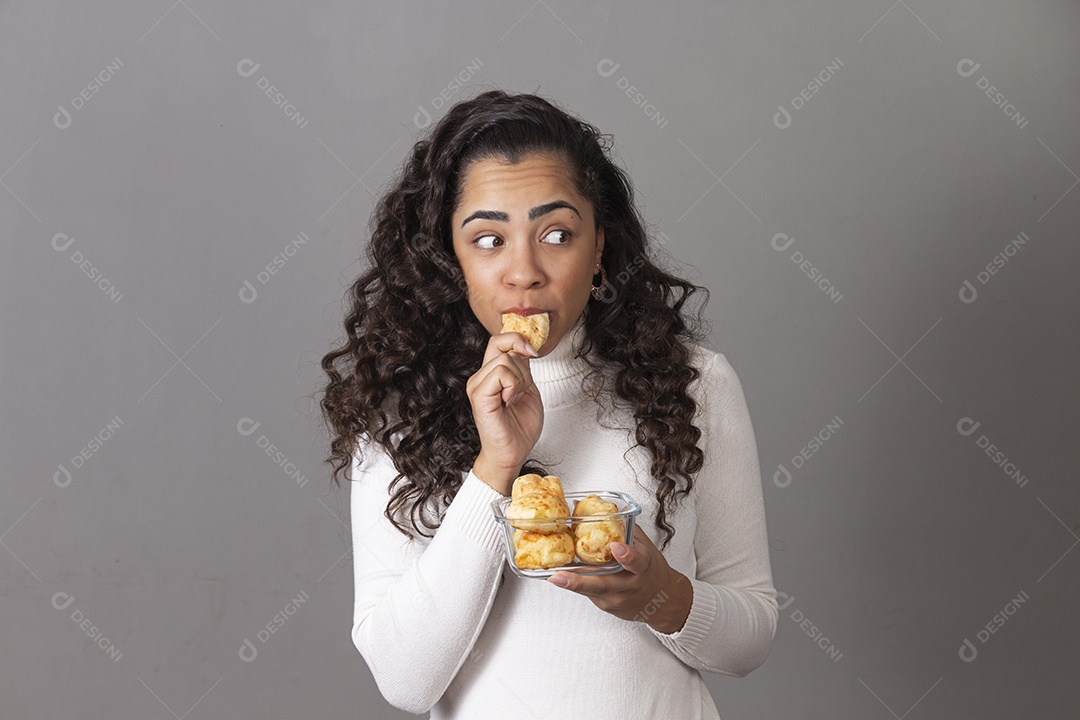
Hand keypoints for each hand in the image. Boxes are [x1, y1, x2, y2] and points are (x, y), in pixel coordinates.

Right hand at [466, 330, 544, 493]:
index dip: (517, 339)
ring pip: (505, 359)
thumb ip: (523, 368)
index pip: (498, 340)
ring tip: (515, 399)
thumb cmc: (519, 429)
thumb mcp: (527, 389)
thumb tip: (524, 347)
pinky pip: (500, 373)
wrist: (512, 453)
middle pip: (503, 346)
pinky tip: (510, 402)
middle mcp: (481, 377)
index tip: (532, 352)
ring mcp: (477, 386)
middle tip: (522, 391)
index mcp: (491, 374)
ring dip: (519, 379)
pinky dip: (513, 386)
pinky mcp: (479, 396)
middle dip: (523, 367)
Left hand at [546, 525, 693, 633]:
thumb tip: (601, 508)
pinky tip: (564, 577)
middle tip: (559, 576)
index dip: (627, 555)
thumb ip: (624, 529)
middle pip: (603, 585)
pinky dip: (577, 585)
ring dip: (571, 584)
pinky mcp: (607, 607)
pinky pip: (589, 594)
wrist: (662, 601)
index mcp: (643, 567)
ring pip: (591, 592)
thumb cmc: (651, 570)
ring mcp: (617, 599)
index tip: (616, 547)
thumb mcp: (645, 546)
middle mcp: (629, 586)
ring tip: (553, 576)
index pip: (637, 562)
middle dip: (579, 582)